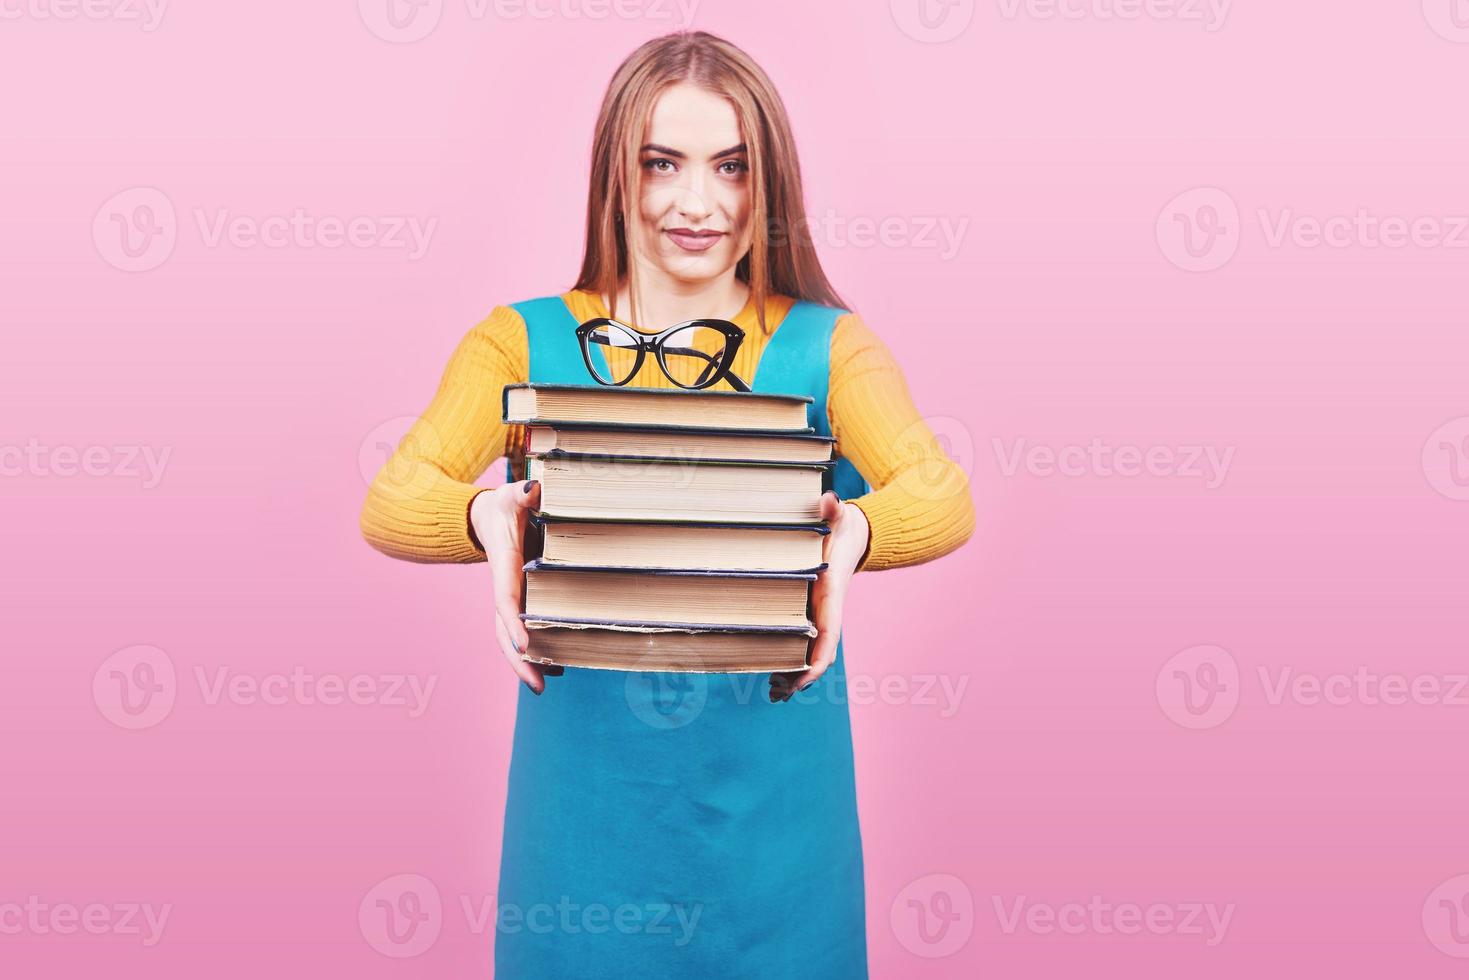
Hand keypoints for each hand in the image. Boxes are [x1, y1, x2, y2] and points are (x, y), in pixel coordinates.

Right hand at [470, 479, 561, 694]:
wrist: (486, 516)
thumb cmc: (503, 505)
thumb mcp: (511, 494)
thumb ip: (523, 493)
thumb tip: (536, 488)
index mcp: (503, 565)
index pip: (506, 598)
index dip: (514, 621)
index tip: (524, 644)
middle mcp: (503, 586)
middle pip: (504, 630)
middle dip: (518, 660)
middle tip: (538, 686)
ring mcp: (510, 595)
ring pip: (510, 635)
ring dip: (525, 661)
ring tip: (545, 684)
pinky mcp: (519, 597)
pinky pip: (522, 628)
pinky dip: (535, 648)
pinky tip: (555, 664)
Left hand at [770, 491, 868, 702]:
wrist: (855, 535)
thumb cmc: (842, 528)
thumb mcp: (839, 518)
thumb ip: (833, 511)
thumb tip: (829, 500)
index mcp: (832, 593)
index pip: (829, 632)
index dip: (818, 658)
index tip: (805, 678)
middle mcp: (827, 609)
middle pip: (816, 650)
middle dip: (799, 674)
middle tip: (776, 693)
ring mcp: (819, 614)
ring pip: (807, 650)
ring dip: (792, 671)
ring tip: (772, 693)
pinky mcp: (811, 612)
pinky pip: (801, 640)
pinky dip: (789, 657)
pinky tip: (772, 673)